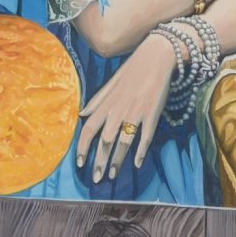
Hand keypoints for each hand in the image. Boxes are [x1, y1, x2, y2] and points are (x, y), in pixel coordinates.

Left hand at [73, 33, 178, 183]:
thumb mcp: (109, 85)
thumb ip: (95, 102)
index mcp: (106, 104)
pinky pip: (145, 137)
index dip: (82, 147)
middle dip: (99, 161)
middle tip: (96, 178)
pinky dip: (140, 151)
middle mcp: (118, 110)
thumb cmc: (132, 71)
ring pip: (123, 142)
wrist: (155, 57)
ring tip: (112, 175)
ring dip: (117, 161)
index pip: (88, 129)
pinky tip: (136, 164)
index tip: (79, 163)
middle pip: (105, 141)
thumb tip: (81, 114)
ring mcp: (135, 113)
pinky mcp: (152, 114)